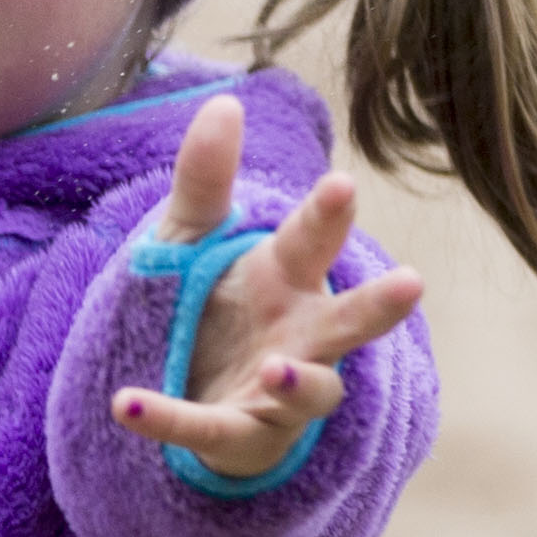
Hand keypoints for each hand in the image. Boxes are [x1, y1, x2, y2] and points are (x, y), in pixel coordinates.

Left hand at [107, 92, 424, 480]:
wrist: (191, 384)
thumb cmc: (211, 302)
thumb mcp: (192, 236)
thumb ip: (205, 178)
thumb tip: (224, 101)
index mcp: (287, 276)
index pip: (313, 240)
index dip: (328, 215)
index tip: (341, 184)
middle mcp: (299, 335)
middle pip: (347, 321)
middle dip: (376, 305)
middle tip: (411, 284)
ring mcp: (278, 391)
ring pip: (311, 392)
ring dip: (299, 383)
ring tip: (278, 370)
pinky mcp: (240, 435)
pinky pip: (207, 430)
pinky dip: (167, 420)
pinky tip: (125, 405)